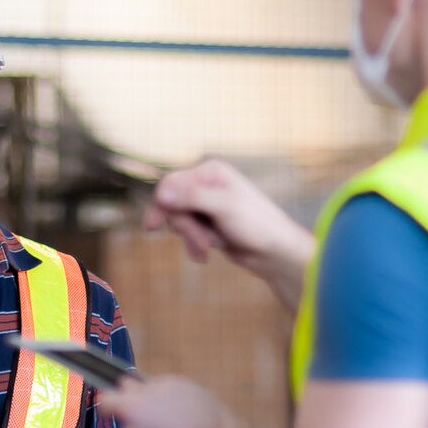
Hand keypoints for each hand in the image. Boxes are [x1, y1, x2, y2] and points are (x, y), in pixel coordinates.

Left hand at [101, 375, 238, 427]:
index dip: (112, 398)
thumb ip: (143, 386)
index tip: (121, 397)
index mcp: (133, 410)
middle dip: (142, 419)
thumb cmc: (202, 411)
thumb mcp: (175, 386)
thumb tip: (124, 385)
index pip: (105, 402)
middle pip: (129, 424)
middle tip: (168, 414)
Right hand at [147, 161, 314, 306]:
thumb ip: (192, 197)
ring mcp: (206, 206)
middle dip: (184, 226)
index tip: (153, 226)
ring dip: (191, 238)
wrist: (274, 253)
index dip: (162, 204)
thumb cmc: (256, 225)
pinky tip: (205, 255)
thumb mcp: (224, 207)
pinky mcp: (208, 224)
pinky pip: (188, 234)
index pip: (172, 183)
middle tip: (199, 241)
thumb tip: (161, 193)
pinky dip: (194, 245)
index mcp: (211, 172)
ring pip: (179, 221)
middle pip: (172, 204)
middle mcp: (207, 186)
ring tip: (206, 250)